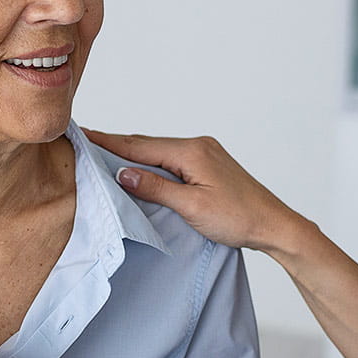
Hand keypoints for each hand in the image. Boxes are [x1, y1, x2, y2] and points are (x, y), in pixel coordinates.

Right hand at [83, 129, 308, 253]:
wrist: (274, 224)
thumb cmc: (238, 219)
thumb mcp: (192, 207)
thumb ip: (156, 188)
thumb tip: (122, 172)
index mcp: (191, 152)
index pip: (139, 146)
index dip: (108, 142)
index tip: (82, 133)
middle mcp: (197, 145)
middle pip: (147, 144)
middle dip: (115, 143)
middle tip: (84, 139)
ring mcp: (204, 152)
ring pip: (158, 150)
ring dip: (132, 152)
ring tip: (103, 151)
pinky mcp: (208, 163)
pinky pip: (170, 157)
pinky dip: (150, 159)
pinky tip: (139, 164)